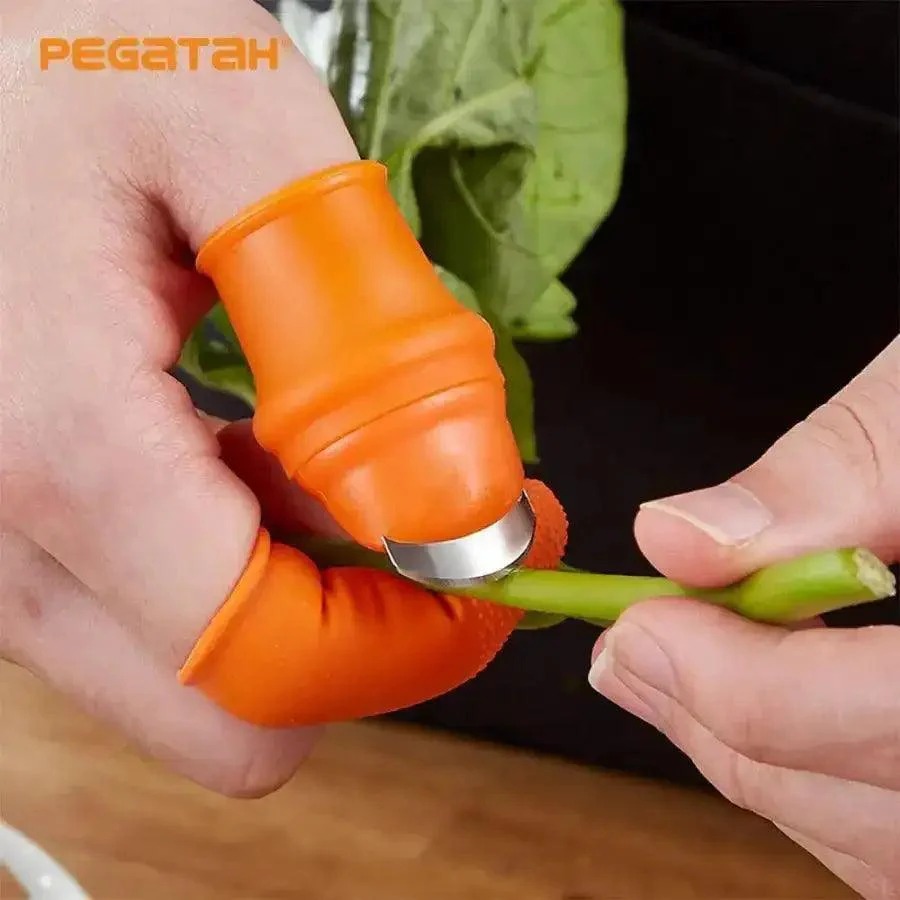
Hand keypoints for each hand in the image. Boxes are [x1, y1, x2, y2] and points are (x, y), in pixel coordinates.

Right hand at [1, 0, 530, 797]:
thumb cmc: (69, 55)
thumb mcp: (239, 143)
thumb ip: (359, 336)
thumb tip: (457, 509)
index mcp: (62, 451)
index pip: (278, 664)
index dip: (424, 638)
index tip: (502, 549)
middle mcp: (0, 540)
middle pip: (233, 716)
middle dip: (371, 638)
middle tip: (442, 517)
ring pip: (198, 677)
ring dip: (310, 591)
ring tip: (344, 456)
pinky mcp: (17, 529)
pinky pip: (157, 613)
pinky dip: (241, 558)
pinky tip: (252, 449)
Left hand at [589, 338, 898, 898]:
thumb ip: (826, 478)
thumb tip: (675, 538)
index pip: (895, 719)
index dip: (741, 684)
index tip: (635, 627)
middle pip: (876, 805)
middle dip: (723, 723)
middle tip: (622, 652)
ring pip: (876, 840)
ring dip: (749, 756)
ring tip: (660, 671)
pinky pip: (891, 835)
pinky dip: (805, 776)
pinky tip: (748, 704)